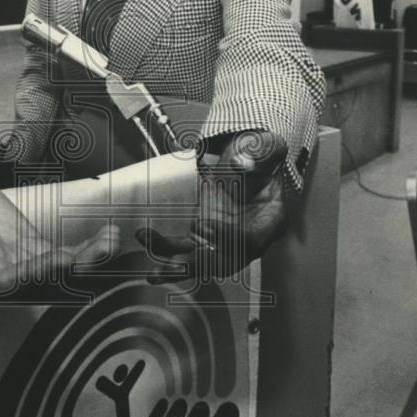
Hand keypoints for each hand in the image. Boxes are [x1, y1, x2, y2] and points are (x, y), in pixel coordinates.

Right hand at [0, 167, 119, 292]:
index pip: (1, 280)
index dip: (28, 276)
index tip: (55, 262)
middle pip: (39, 283)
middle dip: (70, 272)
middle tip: (98, 253)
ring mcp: (21, 268)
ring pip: (59, 275)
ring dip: (88, 263)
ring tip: (112, 241)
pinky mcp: (36, 256)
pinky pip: (66, 260)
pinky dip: (89, 251)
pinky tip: (110, 235)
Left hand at [137, 130, 287, 278]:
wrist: (243, 157)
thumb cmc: (257, 154)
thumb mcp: (264, 146)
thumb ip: (257, 154)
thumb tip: (239, 165)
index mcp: (270, 218)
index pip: (252, 240)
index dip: (230, 237)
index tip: (206, 225)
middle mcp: (247, 238)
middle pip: (226, 262)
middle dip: (198, 263)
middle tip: (176, 260)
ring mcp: (223, 240)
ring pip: (201, 263)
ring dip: (176, 267)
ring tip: (152, 269)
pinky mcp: (202, 236)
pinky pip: (183, 250)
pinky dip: (165, 249)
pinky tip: (146, 241)